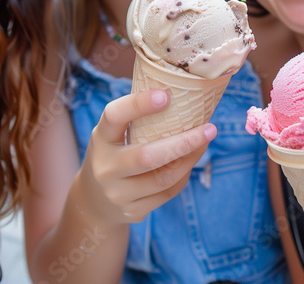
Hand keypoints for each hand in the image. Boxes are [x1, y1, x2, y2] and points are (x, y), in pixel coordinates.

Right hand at [75, 89, 215, 224]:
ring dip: (190, 159)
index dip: (139, 105)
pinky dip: (183, 176)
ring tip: (205, 142)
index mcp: (100, 138)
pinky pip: (166, 193)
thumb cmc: (113, 153)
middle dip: (184, 142)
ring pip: (163, 178)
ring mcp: (118, 193)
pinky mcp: (132, 211)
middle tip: (210, 128)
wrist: (94, 200)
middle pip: (147, 156)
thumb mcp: (113, 134)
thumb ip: (136, 118)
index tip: (166, 95)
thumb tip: (182, 93)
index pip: (114, 116)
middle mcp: (105, 167)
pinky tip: (190, 161)